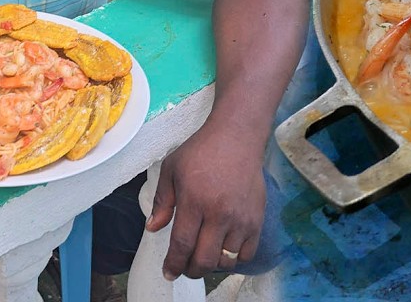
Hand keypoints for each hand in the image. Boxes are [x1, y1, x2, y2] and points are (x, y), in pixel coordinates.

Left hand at [145, 125, 266, 279]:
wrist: (238, 137)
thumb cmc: (202, 150)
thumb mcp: (172, 170)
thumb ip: (162, 201)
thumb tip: (153, 228)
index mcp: (195, 201)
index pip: (182, 245)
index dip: (174, 265)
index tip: (169, 273)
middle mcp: (220, 214)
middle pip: (205, 260)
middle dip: (191, 270)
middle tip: (185, 266)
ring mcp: (241, 218)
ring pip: (226, 260)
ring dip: (212, 264)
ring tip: (205, 254)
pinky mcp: (257, 218)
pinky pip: (247, 253)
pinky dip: (235, 258)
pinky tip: (225, 248)